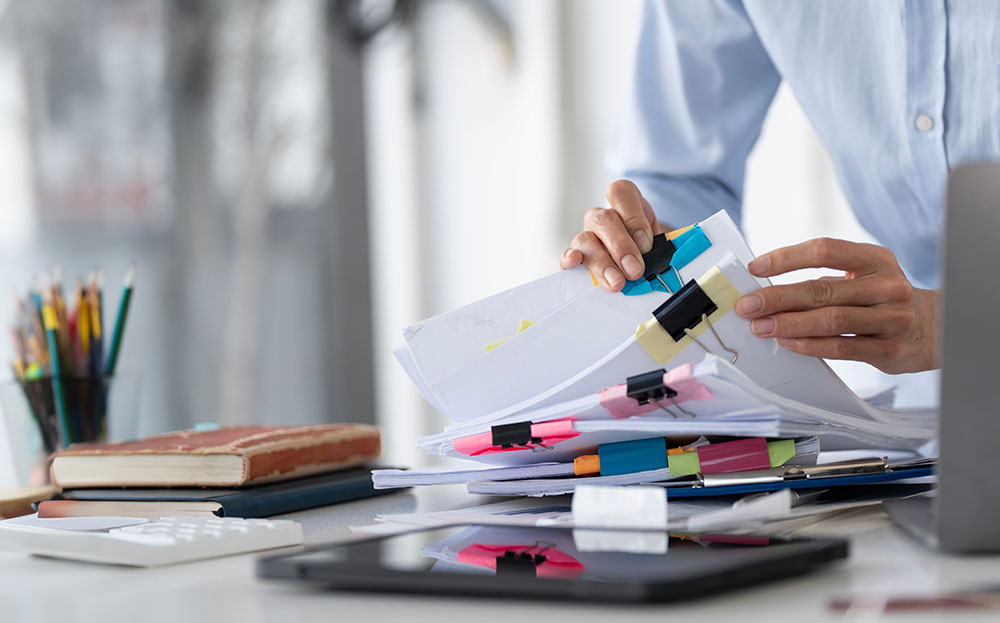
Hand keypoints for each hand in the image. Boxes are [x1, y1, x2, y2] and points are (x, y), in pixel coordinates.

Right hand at [560, 180, 663, 290]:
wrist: (639, 266)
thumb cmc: (648, 250)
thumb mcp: (660, 241)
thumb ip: (660, 245)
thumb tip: (664, 258)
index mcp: (624, 203)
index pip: (621, 193)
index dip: (633, 218)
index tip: (646, 245)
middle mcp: (602, 217)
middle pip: (603, 219)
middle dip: (620, 246)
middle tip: (635, 271)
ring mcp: (586, 235)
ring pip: (585, 239)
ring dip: (602, 262)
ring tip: (617, 283)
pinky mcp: (574, 256)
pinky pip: (566, 255)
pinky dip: (569, 258)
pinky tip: (574, 262)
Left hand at [734, 238, 939, 373]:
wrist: (934, 329)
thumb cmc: (883, 300)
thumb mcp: (864, 276)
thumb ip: (824, 278)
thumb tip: (767, 287)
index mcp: (875, 259)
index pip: (825, 250)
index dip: (787, 258)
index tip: (756, 267)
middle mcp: (885, 286)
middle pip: (822, 288)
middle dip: (777, 297)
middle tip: (747, 304)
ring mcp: (890, 319)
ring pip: (831, 320)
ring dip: (789, 323)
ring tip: (760, 326)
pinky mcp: (888, 349)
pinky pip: (841, 347)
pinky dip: (809, 345)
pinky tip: (787, 342)